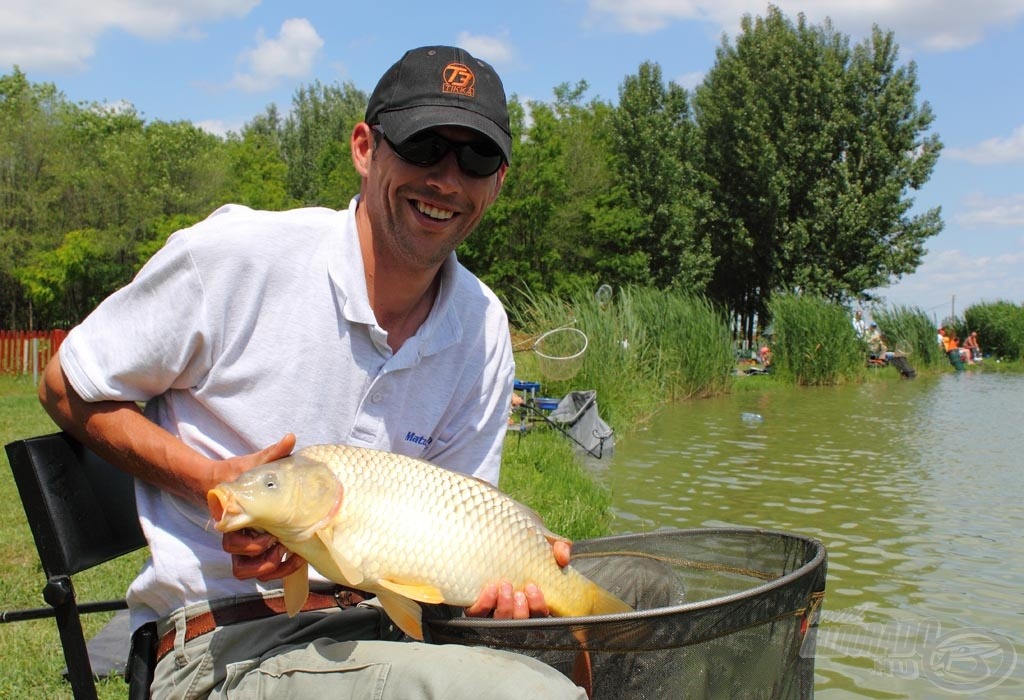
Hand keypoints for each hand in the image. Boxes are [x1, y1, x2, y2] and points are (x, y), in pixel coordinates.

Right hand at [216, 434, 301, 581]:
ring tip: (289, 557)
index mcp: (232, 518)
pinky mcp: (252, 553)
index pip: (232, 540)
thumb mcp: (254, 463)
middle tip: (283, 545)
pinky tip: (293, 559)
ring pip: (246, 572)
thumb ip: (272, 454)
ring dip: (268, 570)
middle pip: (240, 564)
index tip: (272, 533)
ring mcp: (242, 548)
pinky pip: (257, 572)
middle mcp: (234, 537)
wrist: (226, 483)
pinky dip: (275, 571)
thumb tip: (291, 437)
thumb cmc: (240, 474)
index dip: (251, 544)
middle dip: (264, 560)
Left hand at [463, 539, 571, 618]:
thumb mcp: (545, 546)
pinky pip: (478, 615)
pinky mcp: (477, 606)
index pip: (539, 617)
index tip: (533, 587)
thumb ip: (560, 548)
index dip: (537, 606)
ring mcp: (495, 610)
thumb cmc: (526, 548)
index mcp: (533, 602)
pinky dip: (484, 605)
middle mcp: (515, 610)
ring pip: (500, 622)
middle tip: (519, 592)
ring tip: (504, 587)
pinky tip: (490, 589)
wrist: (499, 539)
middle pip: (520, 624)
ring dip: (504, 608)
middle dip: (521, 610)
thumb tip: (563, 557)